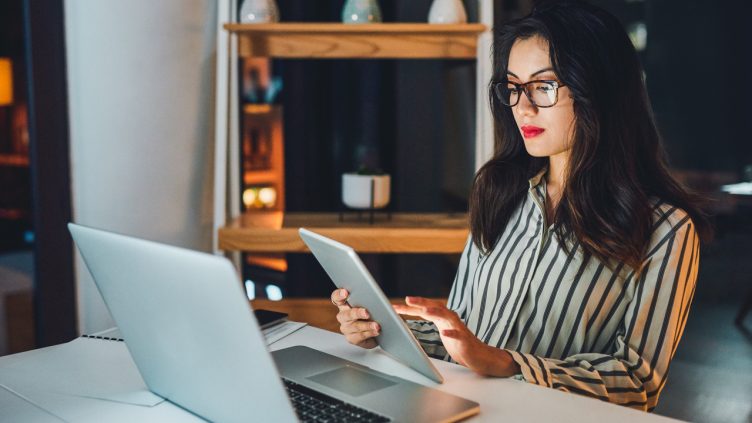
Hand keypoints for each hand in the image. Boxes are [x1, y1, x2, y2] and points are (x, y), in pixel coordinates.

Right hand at [331, 288, 379, 348]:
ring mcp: (346, 328)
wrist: (380, 330)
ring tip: (376, 325)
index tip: (345, 292)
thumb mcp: (373, 303)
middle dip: (357, 313)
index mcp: (345, 304)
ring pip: (354, 326)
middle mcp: (343, 316)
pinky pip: (359, 336)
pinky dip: (369, 333)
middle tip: (366, 313)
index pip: (336, 298)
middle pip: (346, 314)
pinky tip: (376, 331)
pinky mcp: (351, 338)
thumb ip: (372, 299)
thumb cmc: (374, 313)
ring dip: (366, 326)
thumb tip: (379, 298)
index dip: (339, 295)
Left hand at [393, 296, 519, 376]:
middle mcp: (450, 319)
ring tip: (425, 311)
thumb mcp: (442, 329)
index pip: (424, 309)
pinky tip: (445, 333)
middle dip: (421, 302)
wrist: (479, 356)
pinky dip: (452, 333)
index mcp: (443, 317)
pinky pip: (458, 335)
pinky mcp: (465, 340)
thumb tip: (414, 316)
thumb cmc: (459, 343)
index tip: (394, 306)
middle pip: (435, 307)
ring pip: (447, 317)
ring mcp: (458, 328)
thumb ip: (432, 320)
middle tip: (408, 299)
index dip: (409, 307)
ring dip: (436, 313)